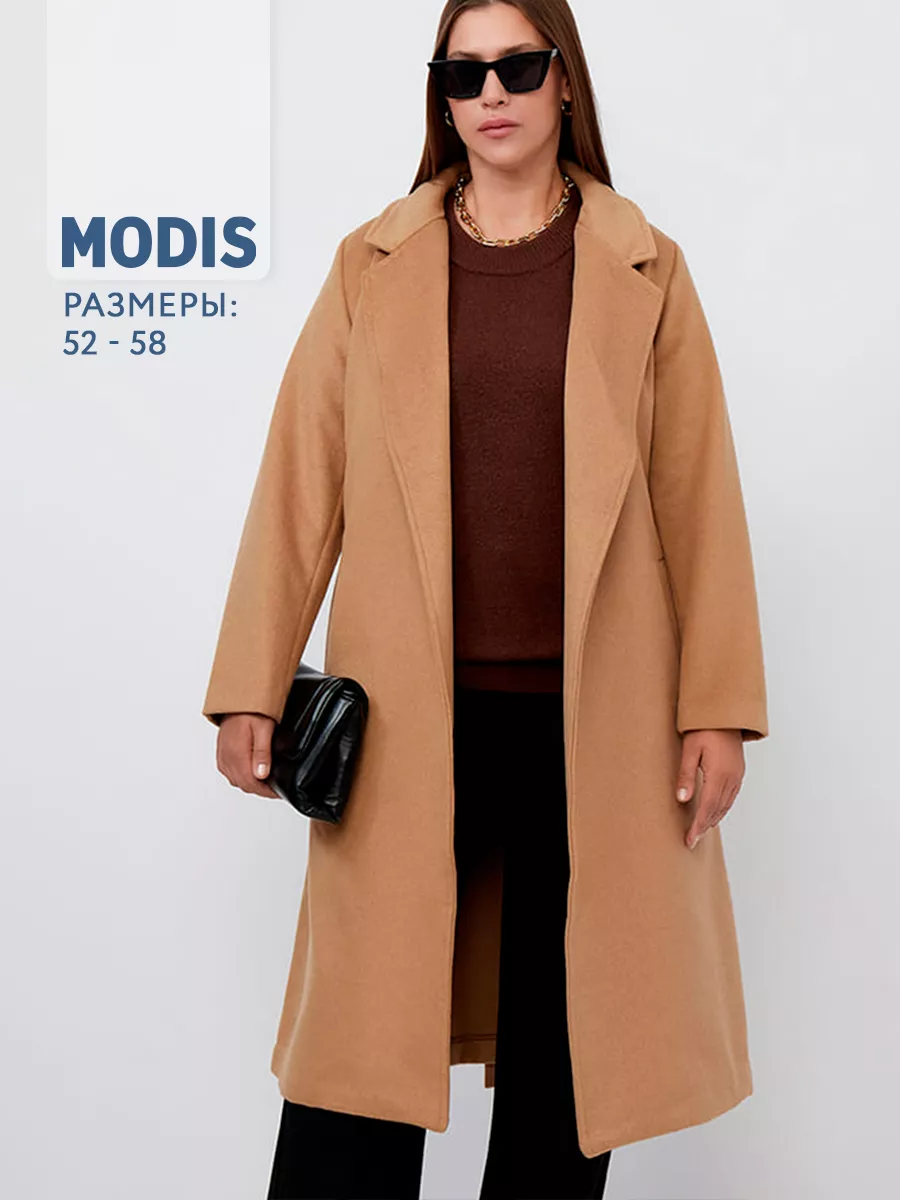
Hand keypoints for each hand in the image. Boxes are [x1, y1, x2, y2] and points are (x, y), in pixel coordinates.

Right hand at [216, 713, 279, 798]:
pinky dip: (242, 777)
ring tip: (267, 782)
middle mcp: (227, 758)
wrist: (237, 700)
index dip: (267, 791)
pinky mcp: (222, 755)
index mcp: (236, 754)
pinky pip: (230, 773)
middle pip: (244, 785)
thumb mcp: (263, 729)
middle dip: (261, 789)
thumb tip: (261, 775)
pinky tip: (252, 773)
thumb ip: (262, 753)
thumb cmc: (251, 710)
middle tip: (275, 788)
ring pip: (237, 781)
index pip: (251, 783)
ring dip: (251, 784)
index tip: (278, 792)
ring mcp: (223, 757)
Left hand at [675, 729, 744, 849]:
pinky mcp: (739, 770)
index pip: (707, 807)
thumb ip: (686, 775)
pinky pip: (731, 796)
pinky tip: (714, 811)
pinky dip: (722, 807)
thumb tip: (681, 800)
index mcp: (719, 774)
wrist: (725, 712)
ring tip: (701, 830)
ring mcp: (737, 775)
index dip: (698, 826)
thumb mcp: (690, 750)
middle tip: (692, 840)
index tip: (689, 840)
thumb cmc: (704, 728)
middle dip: (704, 826)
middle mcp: (732, 778)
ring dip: (714, 818)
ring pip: (726, 804)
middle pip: (717, 809)